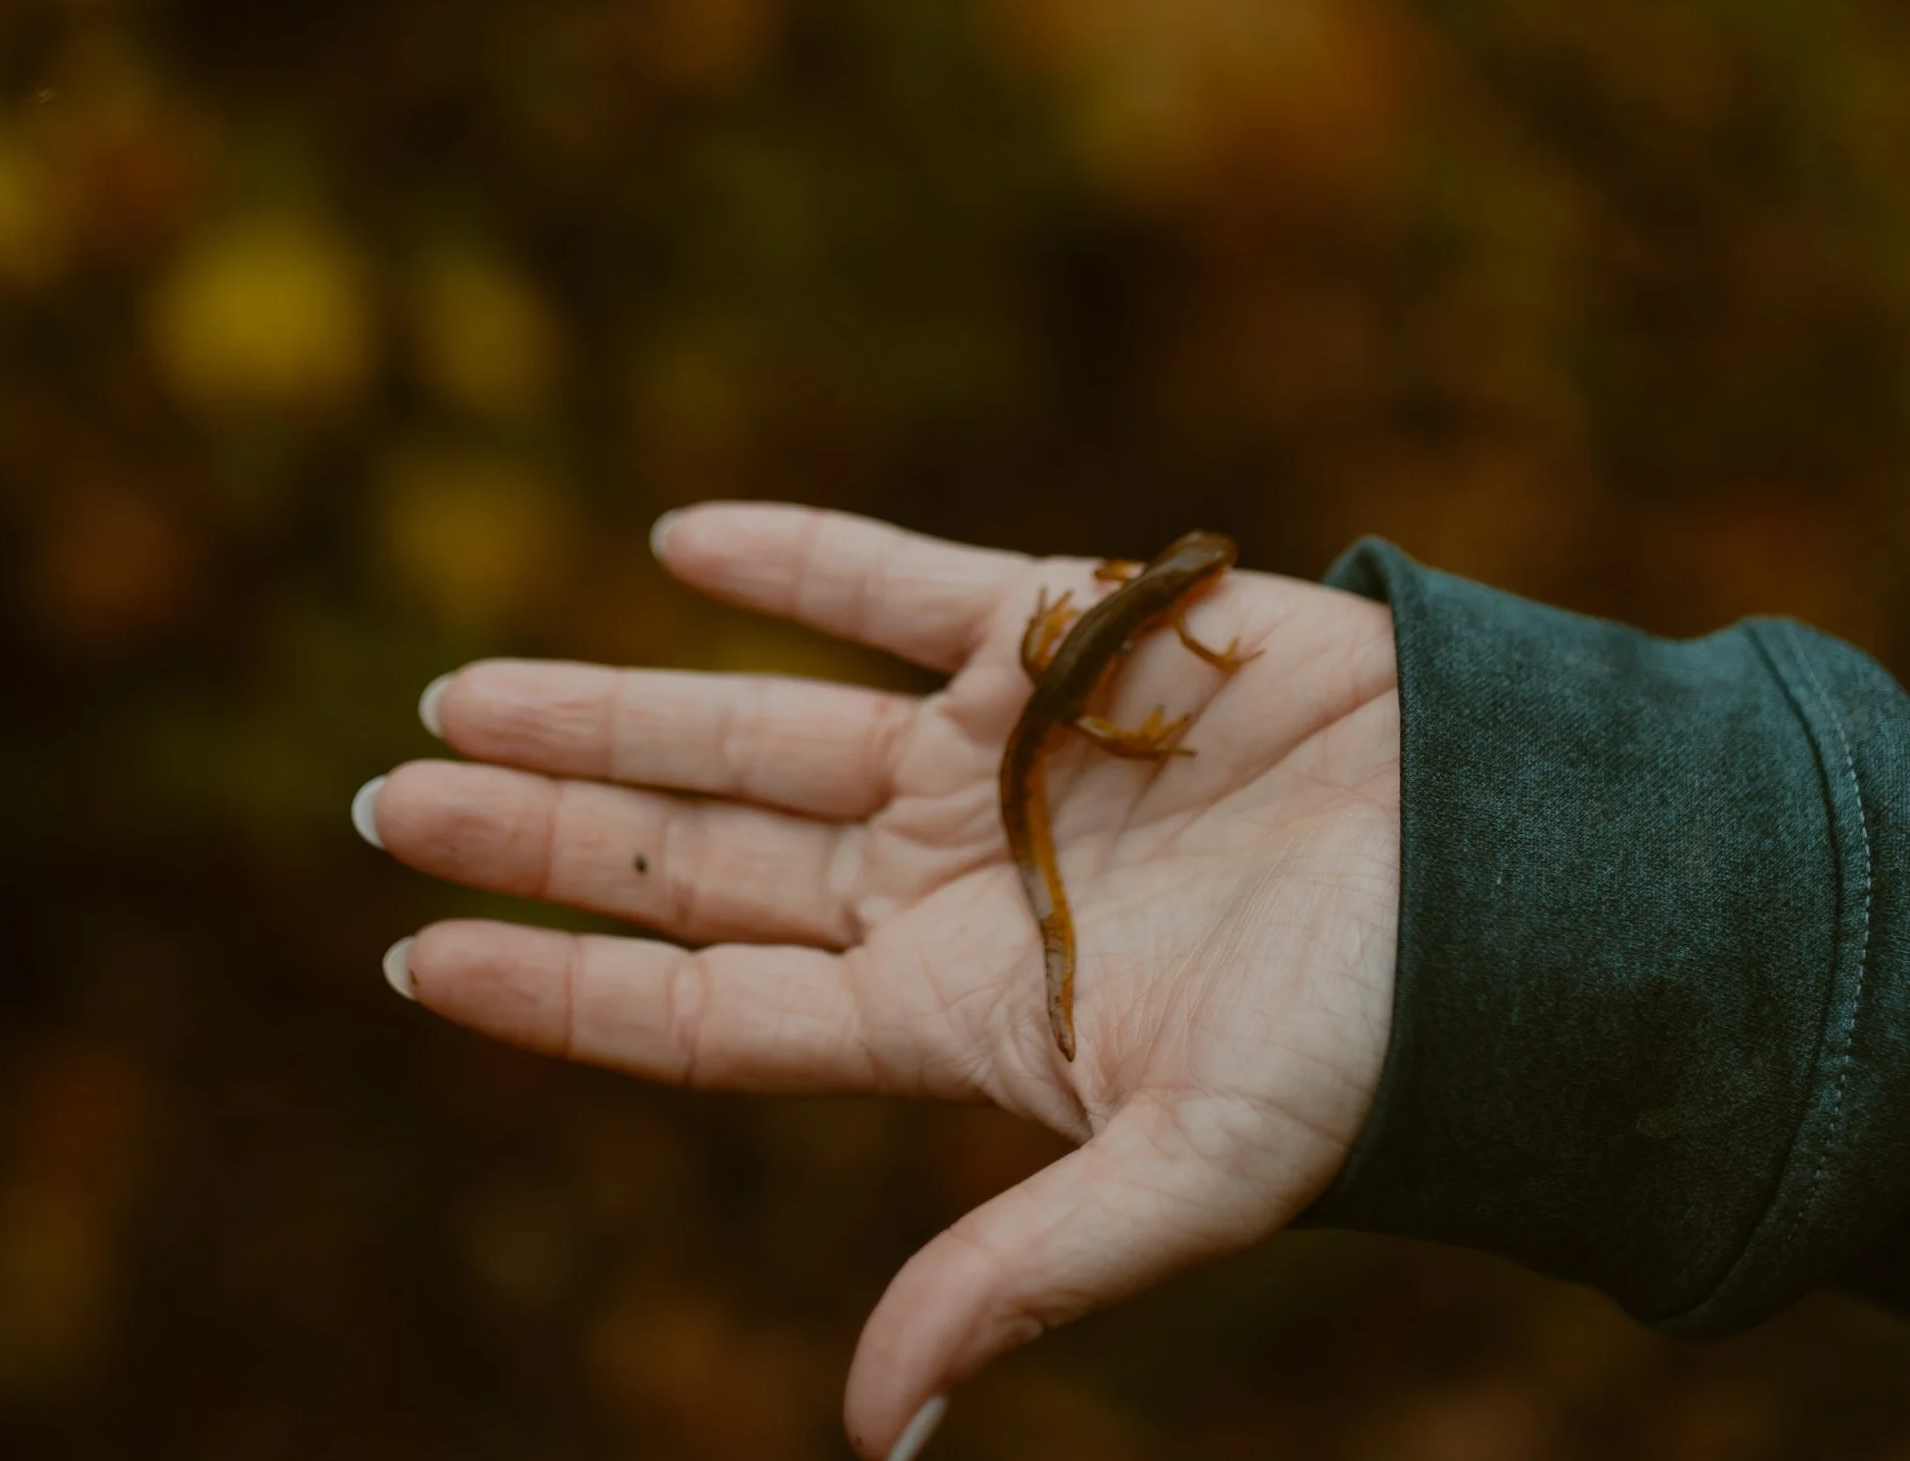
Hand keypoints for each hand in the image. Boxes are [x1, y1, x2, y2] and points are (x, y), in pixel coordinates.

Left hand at [364, 503, 1399, 1457]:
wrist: (1533, 887)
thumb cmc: (1375, 1048)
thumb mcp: (1191, 1175)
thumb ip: (1022, 1275)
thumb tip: (870, 1428)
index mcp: (944, 1014)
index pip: (698, 1009)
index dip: (552, 986)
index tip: (405, 960)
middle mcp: (938, 881)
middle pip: (691, 859)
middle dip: (540, 831)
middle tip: (382, 799)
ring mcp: (991, 756)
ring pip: (755, 722)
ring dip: (612, 703)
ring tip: (457, 696)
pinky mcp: (1070, 635)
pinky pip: (901, 582)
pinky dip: (793, 557)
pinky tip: (671, 543)